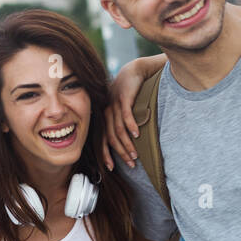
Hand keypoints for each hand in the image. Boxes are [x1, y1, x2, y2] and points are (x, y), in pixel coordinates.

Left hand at [102, 53, 165, 169]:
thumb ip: (121, 124)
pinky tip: (137, 135)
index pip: (103, 140)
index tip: (111, 168)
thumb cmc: (128, 94)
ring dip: (127, 144)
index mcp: (104, 118)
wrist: (133, 72)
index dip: (106, 155)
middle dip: (121, 153)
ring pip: (119, 130)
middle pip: (112, 138)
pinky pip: (126, 115)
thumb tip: (127, 143)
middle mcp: (106, 113)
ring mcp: (114, 106)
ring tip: (136, 155)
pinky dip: (131, 126)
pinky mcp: (123, 98)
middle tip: (131, 164)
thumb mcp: (121, 110)